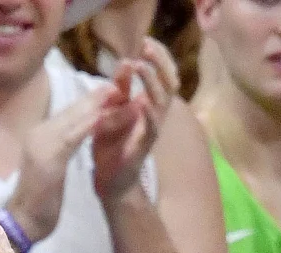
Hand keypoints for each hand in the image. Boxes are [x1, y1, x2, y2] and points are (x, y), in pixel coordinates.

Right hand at [6, 87, 112, 243]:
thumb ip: (60, 149)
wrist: (22, 224)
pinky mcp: (49, 158)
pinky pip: (76, 136)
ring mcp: (42, 144)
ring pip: (78, 119)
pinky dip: (95, 125)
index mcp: (39, 135)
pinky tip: (111, 116)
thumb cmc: (37, 203)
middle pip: (74, 110)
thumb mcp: (50, 169)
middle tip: (125, 82)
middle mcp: (39, 133)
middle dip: (100, 97)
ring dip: (103, 106)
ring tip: (125, 93)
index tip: (115, 90)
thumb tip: (76, 134)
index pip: (69, 112)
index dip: (92, 100)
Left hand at [92, 38, 177, 204]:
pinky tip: (143, 101)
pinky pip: (152, 127)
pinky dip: (149, 113)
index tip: (145, 40)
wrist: (110, 183)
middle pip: (170, 81)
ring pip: (163, 101)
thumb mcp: (111, 113)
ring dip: (152, 82)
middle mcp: (155, 115)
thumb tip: (125, 62)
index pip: (162, 74)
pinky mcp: (145, 147)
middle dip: (160, 62)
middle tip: (146, 47)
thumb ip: (118, 91)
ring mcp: (152, 130)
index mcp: (148, 105)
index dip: (157, 56)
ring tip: (140, 66)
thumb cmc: (111, 148)